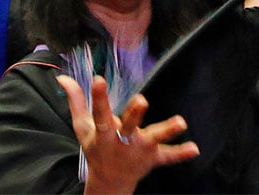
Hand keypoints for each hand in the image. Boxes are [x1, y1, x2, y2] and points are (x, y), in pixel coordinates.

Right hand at [57, 75, 197, 194]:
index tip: (98, 79)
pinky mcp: (153, 157)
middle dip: (134, 114)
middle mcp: (122, 141)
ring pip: (154, 139)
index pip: (99, 113)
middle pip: (129, 126)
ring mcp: (140, 150)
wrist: (108, 181)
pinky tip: (194, 148)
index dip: (98, 97)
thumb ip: (77, 102)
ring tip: (181, 122)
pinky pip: (168, 156)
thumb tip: (64, 78)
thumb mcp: (82, 128)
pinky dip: (181, 154)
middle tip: (142, 100)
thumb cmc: (96, 148)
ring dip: (166, 130)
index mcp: (103, 133)